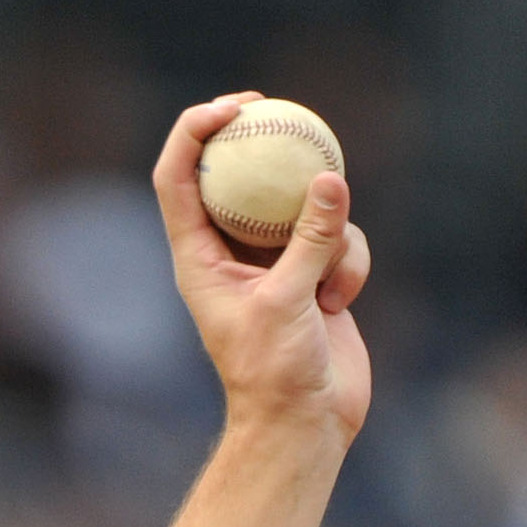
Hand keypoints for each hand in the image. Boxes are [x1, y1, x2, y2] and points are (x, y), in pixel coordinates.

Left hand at [154, 92, 372, 449]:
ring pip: (304, 207)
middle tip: (275, 105)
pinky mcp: (313, 272)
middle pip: (235, 176)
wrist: (304, 421)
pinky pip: (340, 240)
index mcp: (196, 257)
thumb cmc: (275, 373)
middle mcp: (229, 252)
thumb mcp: (290, 301)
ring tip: (328, 291)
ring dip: (330, 238)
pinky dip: (350, 265)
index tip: (229, 108)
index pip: (177, 180)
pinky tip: (344, 304)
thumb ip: (310, 239)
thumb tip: (328, 178)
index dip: (192, 135)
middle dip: (255, 140)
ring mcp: (273, 261)